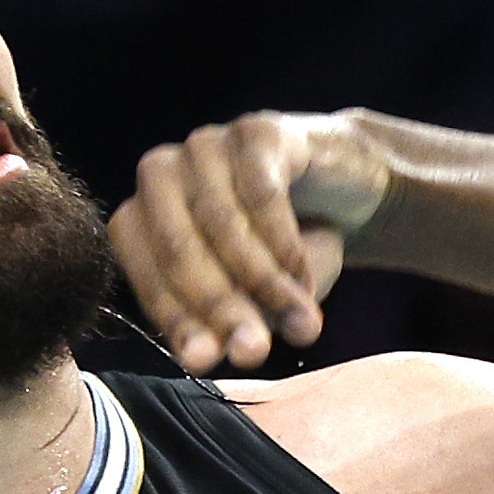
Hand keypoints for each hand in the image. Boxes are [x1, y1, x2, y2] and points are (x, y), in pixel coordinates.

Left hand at [110, 109, 393, 372]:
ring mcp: (206, 146)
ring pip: (220, 223)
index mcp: (144, 217)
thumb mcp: (257, 301)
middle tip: (255, 352)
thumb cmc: (288, 251)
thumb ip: (229, 325)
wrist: (349, 193)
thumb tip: (205, 361)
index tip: (207, 362)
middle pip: (178, 248)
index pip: (144, 272)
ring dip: (263, 283)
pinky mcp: (254, 131)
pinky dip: (285, 245)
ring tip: (301, 325)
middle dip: (218, 307)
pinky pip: (262, 194)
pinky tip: (307, 279)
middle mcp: (163, 175)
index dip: (174, 319)